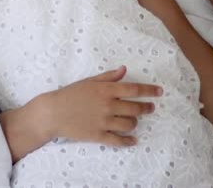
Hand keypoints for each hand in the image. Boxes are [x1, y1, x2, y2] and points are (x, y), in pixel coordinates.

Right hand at [42, 65, 161, 145]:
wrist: (52, 113)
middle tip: (150, 108)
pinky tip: (133, 140)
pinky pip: (118, 141)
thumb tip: (124, 70)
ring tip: (134, 121)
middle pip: (135, 108)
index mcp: (106, 90)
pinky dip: (128, 141)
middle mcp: (108, 105)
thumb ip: (108, 77)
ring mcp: (104, 122)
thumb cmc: (70, 94)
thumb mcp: (89, 81)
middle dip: (146, 108)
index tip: (159, 92)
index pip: (134, 90)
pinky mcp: (98, 135)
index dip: (149, 91)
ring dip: (135, 122)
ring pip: (129, 124)